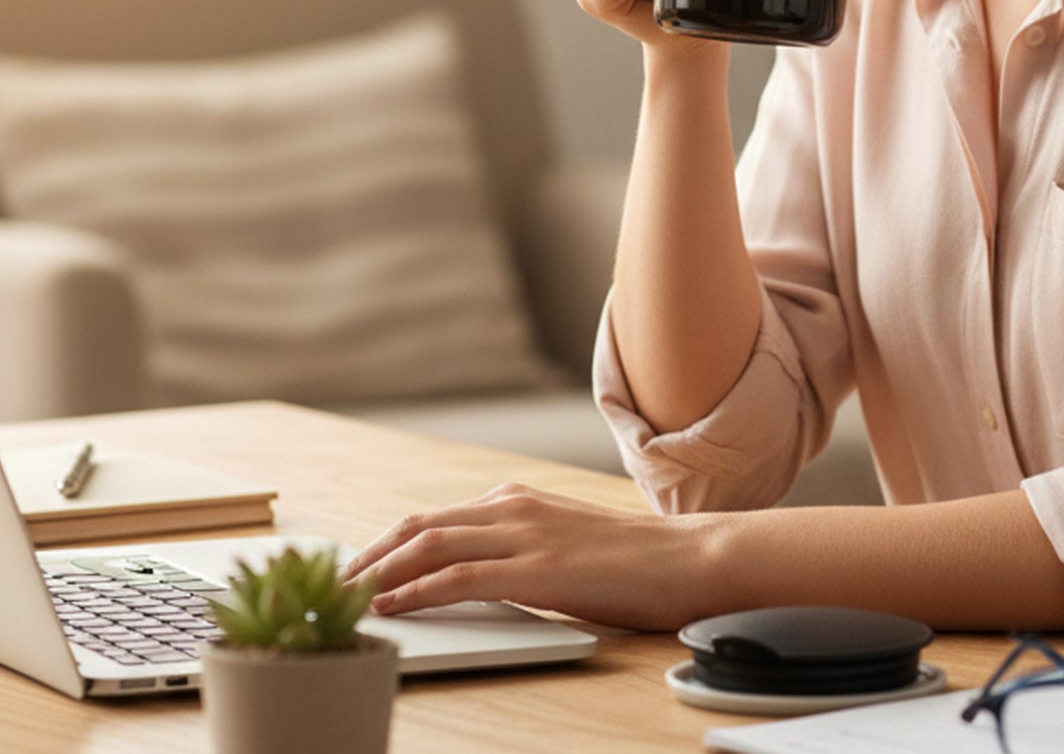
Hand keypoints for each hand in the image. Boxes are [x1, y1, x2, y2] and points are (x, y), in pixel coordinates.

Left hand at [343, 482, 715, 630]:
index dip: (385, 545)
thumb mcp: (564, 546)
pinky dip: (417, 590)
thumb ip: (520, 551)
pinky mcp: (537, 569)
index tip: (353, 571)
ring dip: (379, 573)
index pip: (434, 519)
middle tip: (331, 587)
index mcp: (519, 501)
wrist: (688, 560)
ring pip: (429, 545)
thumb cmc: (634, 563)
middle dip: (368, 556)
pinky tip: (391, 607)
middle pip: (419, 526)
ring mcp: (525, 535)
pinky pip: (460, 577)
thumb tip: (477, 579)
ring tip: (344, 600)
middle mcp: (514, 508)